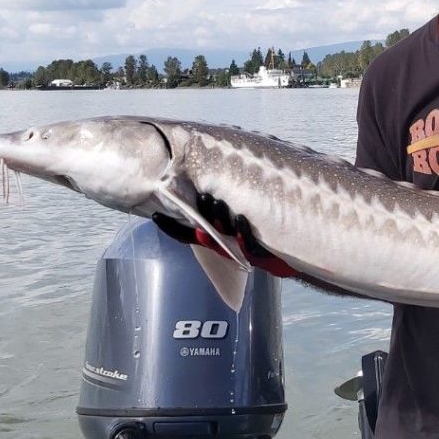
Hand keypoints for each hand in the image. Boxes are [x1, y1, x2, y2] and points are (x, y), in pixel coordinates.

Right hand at [152, 193, 298, 277]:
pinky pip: (248, 241)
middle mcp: (222, 243)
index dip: (170, 227)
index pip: (185, 234)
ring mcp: (239, 248)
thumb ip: (218, 208)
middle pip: (204, 229)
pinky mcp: (257, 252)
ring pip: (224, 232)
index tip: (155, 215)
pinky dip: (244, 230)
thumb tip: (208, 180)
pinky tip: (241, 219)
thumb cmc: (255, 235)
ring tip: (216, 202)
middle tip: (199, 196)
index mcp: (213, 237)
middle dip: (200, 213)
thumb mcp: (233, 223)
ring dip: (220, 217)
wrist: (282, 258)